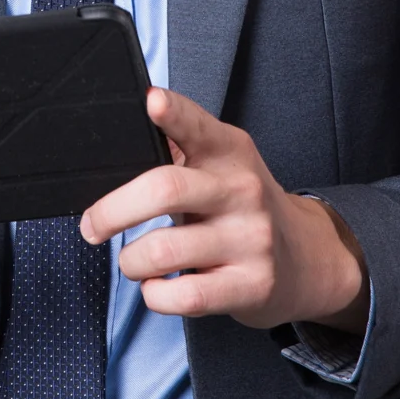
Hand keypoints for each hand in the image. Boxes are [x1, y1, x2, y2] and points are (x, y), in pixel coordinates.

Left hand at [80, 89, 367, 331]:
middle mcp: (243, 190)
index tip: (151, 102)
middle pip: (164, 190)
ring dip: (130, 262)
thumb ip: (178, 150)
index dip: (173, 112)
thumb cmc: (241, 209)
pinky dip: (155, 295)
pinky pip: (183, 296)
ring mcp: (250, 239)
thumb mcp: (221, 167)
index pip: (197, 125)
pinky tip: (158, 287)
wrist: (307, 259)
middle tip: (92, 226)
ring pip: (162, 251)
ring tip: (134, 262)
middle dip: (112, 212)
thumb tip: (115, 143)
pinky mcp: (252, 286)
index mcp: (230, 151)